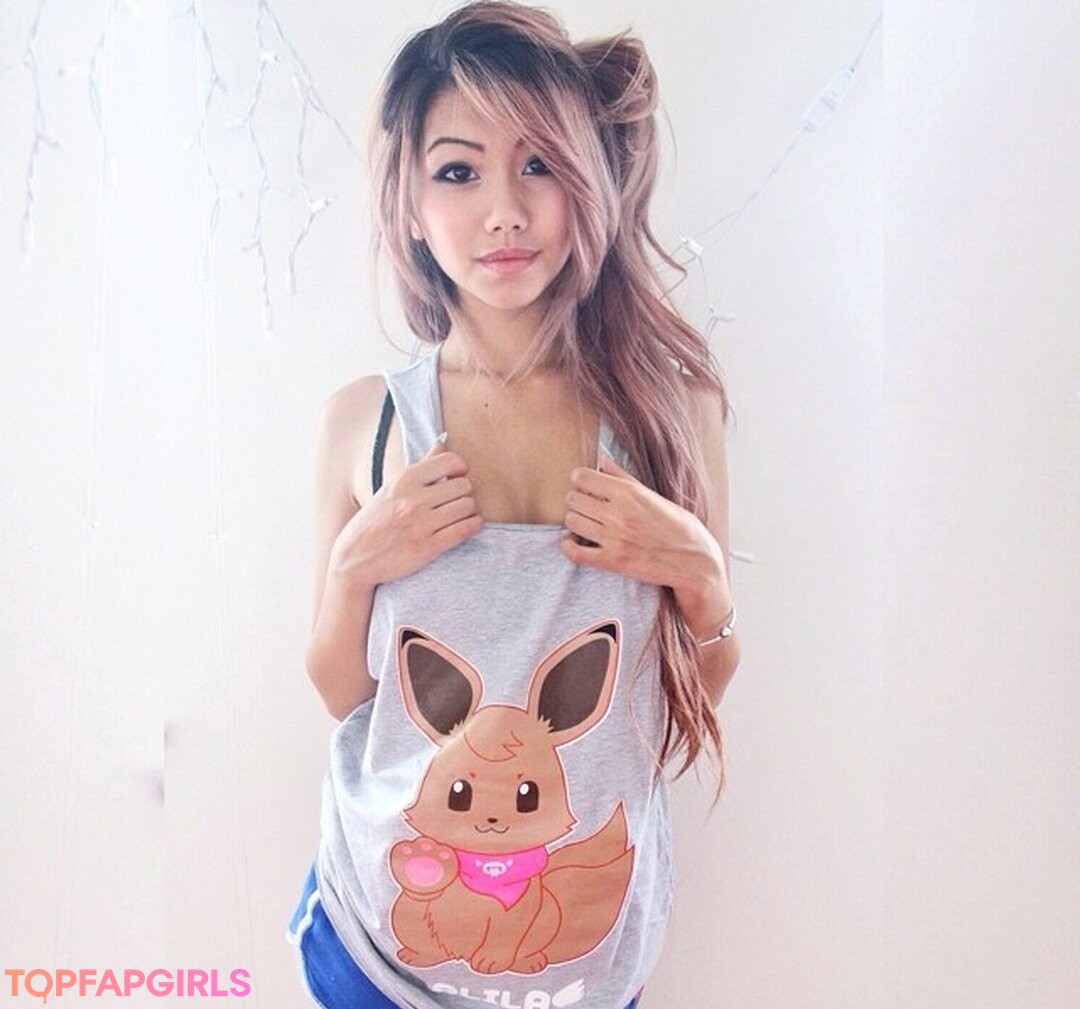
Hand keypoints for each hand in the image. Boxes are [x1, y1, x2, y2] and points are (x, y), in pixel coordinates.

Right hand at [329, 437, 482, 589]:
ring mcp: (421, 524)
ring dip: (468, 511)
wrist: (354, 559)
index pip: (451, 461)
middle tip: (456, 500)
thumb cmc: (374, 521)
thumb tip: (443, 441)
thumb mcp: (391, 488)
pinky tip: (468, 525)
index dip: (460, 468)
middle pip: (464, 485)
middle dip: (464, 492)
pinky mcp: (428, 547)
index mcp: (404, 480)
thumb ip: (421, 466)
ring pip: (467, 506)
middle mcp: (413, 499)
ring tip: (459, 515)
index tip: (456, 477)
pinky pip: (465, 529)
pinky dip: (472, 525)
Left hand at [560, 449, 727, 602]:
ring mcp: (614, 538)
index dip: (580, 480)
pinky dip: (568, 546)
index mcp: (629, 493)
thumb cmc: (679, 526)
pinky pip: (574, 552)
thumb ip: (623, 476)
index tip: (586, 485)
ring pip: (571, 521)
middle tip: (587, 505)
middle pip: (573, 498)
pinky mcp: (612, 562)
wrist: (695, 561)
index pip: (582, 477)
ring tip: (585, 522)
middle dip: (577, 499)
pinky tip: (573, 541)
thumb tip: (601, 457)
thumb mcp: (654, 495)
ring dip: (575, 520)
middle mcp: (619, 514)